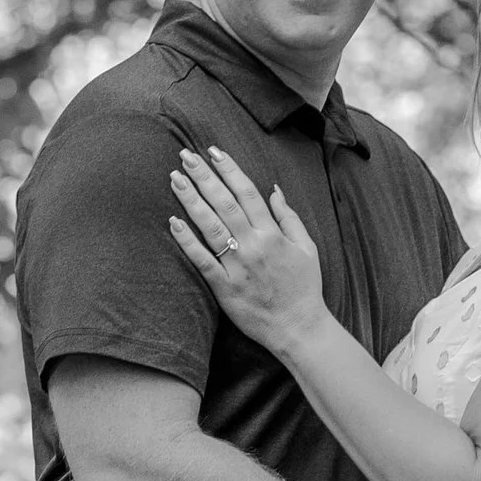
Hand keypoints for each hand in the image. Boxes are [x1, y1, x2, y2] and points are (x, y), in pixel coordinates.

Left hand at [168, 146, 328, 354]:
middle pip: (224, 203)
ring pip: (210, 226)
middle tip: (185, 155)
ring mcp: (237, 266)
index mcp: (273, 234)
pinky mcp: (224, 287)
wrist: (299, 328)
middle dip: (204, 176)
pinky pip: (202, 261)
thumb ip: (290, 217)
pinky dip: (188, 241)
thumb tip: (274, 189)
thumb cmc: (304, 287)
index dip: (229, 169)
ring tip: (175, 178)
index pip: (247, 192)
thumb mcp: (307, 248)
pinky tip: (174, 222)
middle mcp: (254, 245)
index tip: (213, 151)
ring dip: (191, 201)